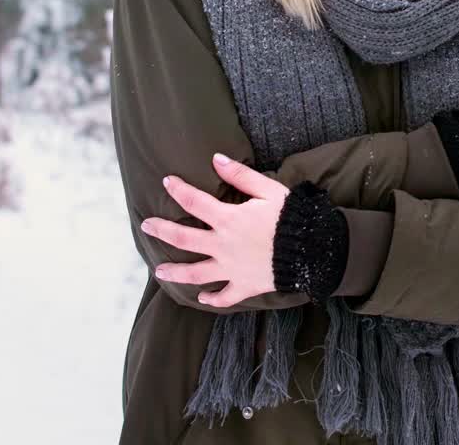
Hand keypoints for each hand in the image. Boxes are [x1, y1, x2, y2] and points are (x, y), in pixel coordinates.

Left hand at [141, 153, 289, 307]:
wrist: (311, 251)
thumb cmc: (292, 217)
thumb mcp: (269, 190)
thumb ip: (240, 175)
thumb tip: (216, 159)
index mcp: (228, 219)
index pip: (194, 202)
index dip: (178, 190)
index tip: (166, 181)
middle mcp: (223, 245)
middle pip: (184, 239)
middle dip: (162, 231)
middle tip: (146, 226)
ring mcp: (231, 269)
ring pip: (196, 273)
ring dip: (176, 273)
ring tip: (159, 272)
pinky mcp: (244, 286)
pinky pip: (225, 296)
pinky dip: (213, 299)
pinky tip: (202, 298)